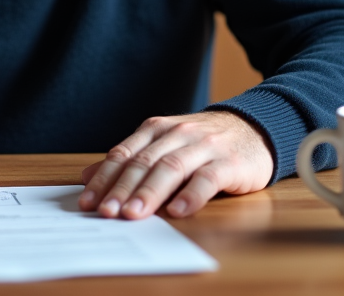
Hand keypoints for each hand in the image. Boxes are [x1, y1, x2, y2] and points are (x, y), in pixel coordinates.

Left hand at [78, 111, 272, 219]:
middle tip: (106, 212)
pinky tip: (177, 211)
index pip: (124, 154)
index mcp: (157, 129)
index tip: (88, 202)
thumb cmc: (204, 143)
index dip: (104, 178)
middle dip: (122, 188)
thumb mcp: (165, 144)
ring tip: (133, 214)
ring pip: (171, 168)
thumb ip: (131, 159)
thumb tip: (88, 177)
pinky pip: (207, 179)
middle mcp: (177, 134)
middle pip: (144, 162)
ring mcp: (204, 147)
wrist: (256, 128)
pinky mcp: (229, 163)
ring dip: (149, 192)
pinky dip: (191, 195)